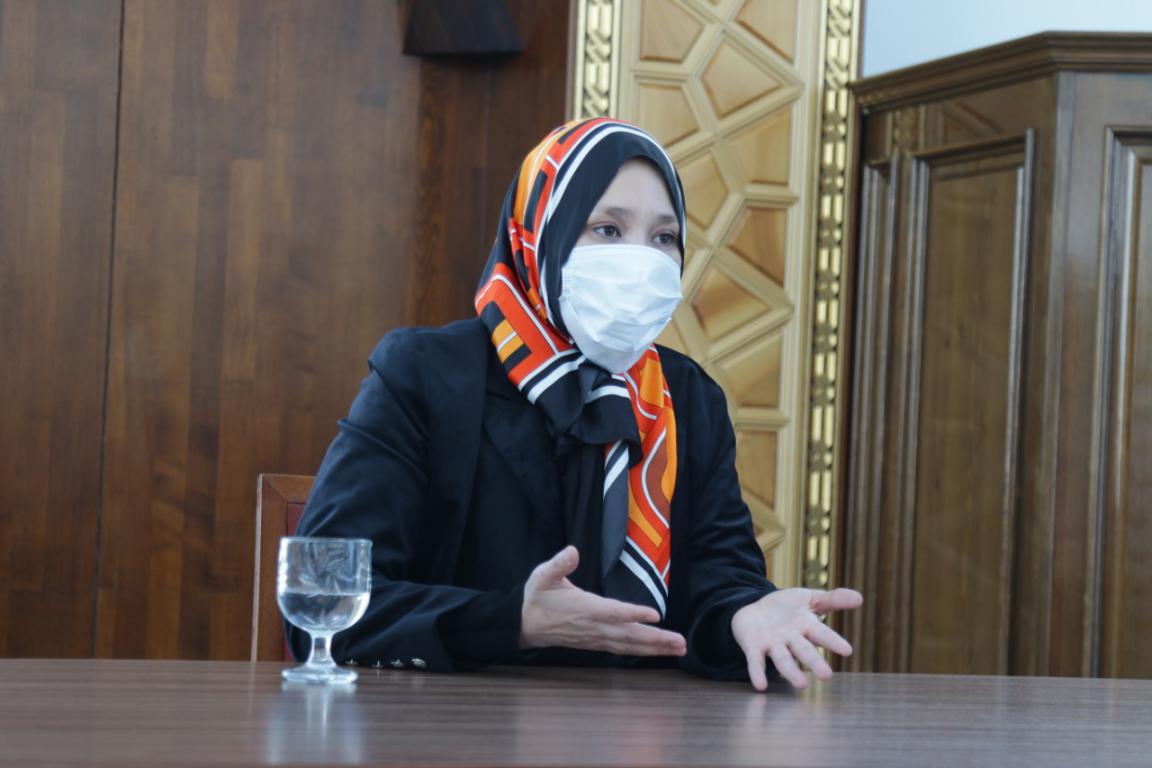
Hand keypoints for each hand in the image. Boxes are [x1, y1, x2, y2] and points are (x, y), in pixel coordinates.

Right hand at [520, 546, 686, 656]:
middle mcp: (594, 626)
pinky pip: (623, 649)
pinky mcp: (596, 643)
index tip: (655, 615)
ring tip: (678, 648)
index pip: (613, 612)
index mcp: (584, 608)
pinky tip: (657, 651)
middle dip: (656, 639)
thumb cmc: (537, 597)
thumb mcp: (543, 576)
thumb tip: (572, 551)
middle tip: (680, 643)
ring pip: (629, 645)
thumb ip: (559, 564)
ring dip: (655, 648)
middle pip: (629, 635)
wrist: (525, 624)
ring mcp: (596, 637)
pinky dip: (642, 650)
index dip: (633, 614)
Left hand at [731, 587, 862, 690]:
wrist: (753, 606)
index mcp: (806, 626)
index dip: (833, 641)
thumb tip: (860, 597)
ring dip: (791, 671)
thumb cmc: (786, 607)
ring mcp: (772, 644)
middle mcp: (791, 639)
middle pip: (804, 651)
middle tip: (826, 676)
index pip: (822, 634)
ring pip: (782, 659)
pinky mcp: (753, 646)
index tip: (847, 650)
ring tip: (801, 684)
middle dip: (814, 662)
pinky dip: (757, 672)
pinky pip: (755, 660)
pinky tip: (760, 685)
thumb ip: (832, 599)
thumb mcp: (808, 598)